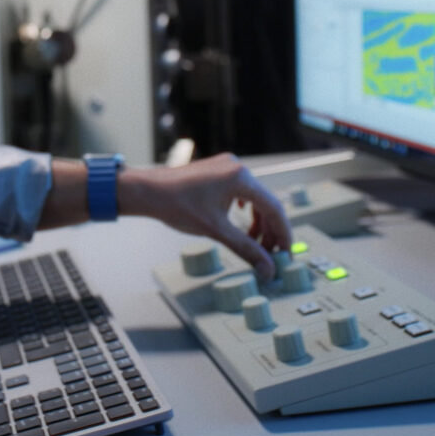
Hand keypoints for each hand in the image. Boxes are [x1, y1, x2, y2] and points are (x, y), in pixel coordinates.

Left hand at [121, 153, 292, 280]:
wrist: (148, 191)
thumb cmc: (176, 204)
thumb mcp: (216, 230)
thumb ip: (246, 249)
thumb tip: (267, 267)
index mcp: (240, 178)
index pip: (274, 207)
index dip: (284, 233)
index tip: (286, 253)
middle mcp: (237, 168)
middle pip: (266, 202)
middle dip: (271, 230)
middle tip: (271, 254)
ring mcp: (227, 168)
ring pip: (254, 198)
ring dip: (258, 222)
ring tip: (256, 244)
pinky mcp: (217, 172)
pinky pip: (241, 192)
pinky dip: (245, 211)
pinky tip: (242, 224)